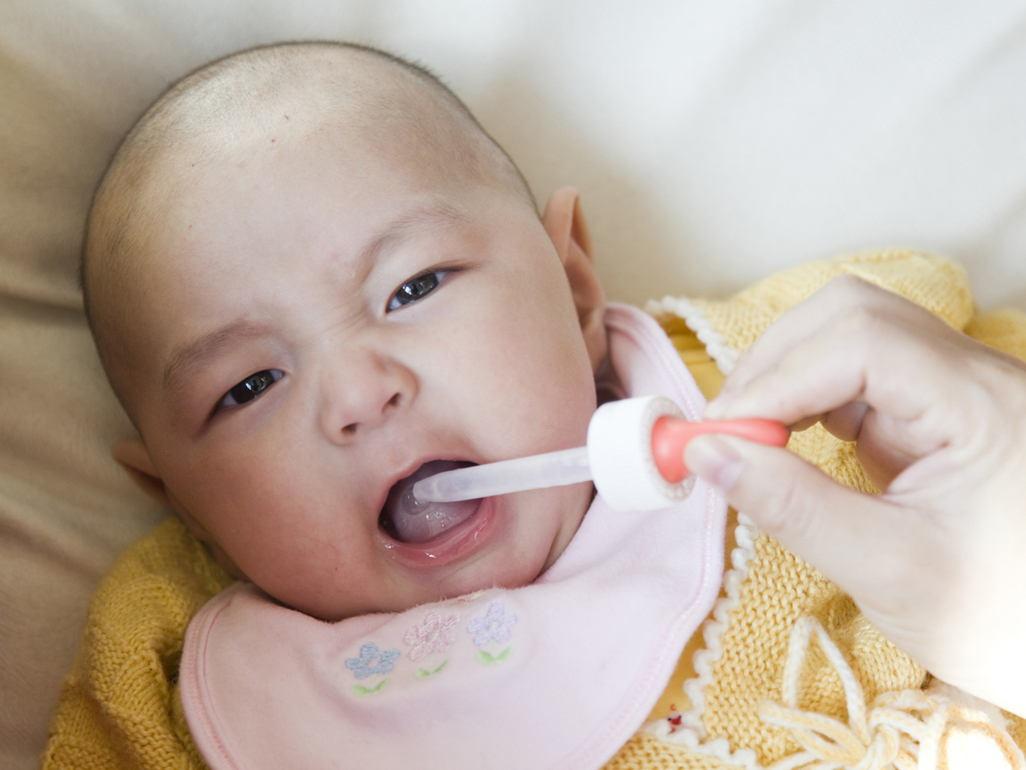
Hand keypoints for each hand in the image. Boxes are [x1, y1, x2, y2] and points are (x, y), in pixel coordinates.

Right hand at [684, 274, 1025, 716]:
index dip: (778, 380)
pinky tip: (787, 439)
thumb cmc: (998, 615)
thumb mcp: (889, 571)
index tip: (722, 435)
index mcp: (984, 408)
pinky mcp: (934, 410)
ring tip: (752, 436)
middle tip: (729, 428)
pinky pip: (858, 372)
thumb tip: (708, 454)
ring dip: (788, 374)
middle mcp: (974, 377)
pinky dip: (808, 395)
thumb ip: (792, 508)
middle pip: (854, 314)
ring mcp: (955, 388)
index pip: (862, 344)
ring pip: (852, 332)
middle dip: (776, 362)